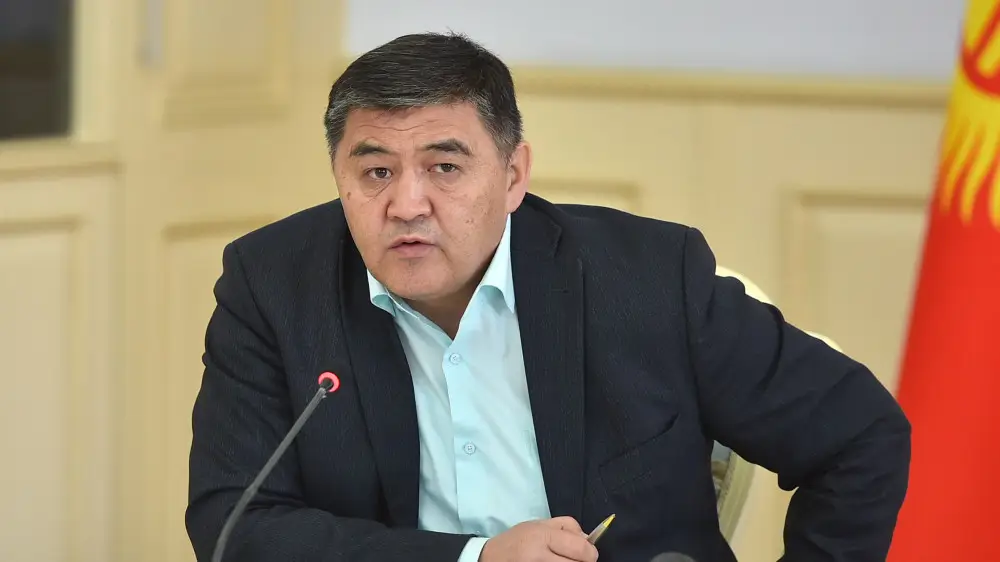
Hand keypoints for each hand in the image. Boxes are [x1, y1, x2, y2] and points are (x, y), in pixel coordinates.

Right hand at [479, 516, 598, 561]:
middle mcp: (539, 557)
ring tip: (560, 561)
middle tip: (574, 559)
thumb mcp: (538, 524)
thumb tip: (588, 539)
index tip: (588, 553)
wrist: (488, 559)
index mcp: (542, 536)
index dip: (590, 553)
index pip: (581, 549)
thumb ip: (565, 527)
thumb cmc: (515, 540)